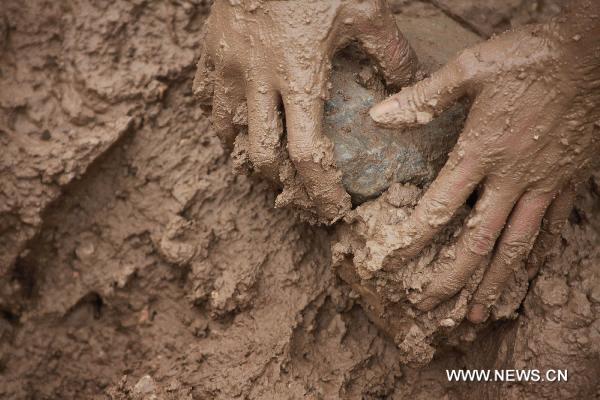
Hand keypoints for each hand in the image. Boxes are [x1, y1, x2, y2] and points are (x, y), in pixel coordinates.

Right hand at [194, 1, 416, 221]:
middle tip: (298, 190)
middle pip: (261, 156)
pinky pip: (205, 96)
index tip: (332, 208)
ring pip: (227, 132)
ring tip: (266, 160)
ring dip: (247, 154)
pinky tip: (236, 117)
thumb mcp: (365, 9)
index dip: (320, 190)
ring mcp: (226, 65)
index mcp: (298, 76)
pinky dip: (221, 116)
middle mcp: (256, 80)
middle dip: (281, 183)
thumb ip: (391, 52)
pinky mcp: (208, 50)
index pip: (306, 155)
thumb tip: (408, 86)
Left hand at [370, 25, 599, 321]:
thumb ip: (423, 98)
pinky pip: (551, 227)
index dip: (412, 240)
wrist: (598, 51)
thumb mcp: (471, 67)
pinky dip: (536, 254)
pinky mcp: (570, 180)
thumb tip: (377, 115)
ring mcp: (544, 184)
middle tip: (428, 307)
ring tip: (477, 314)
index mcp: (480, 152)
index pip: (438, 208)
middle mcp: (511, 178)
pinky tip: (526, 272)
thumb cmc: (532, 55)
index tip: (391, 266)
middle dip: (450, 279)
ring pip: (515, 246)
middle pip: (476, 241)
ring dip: (494, 283)